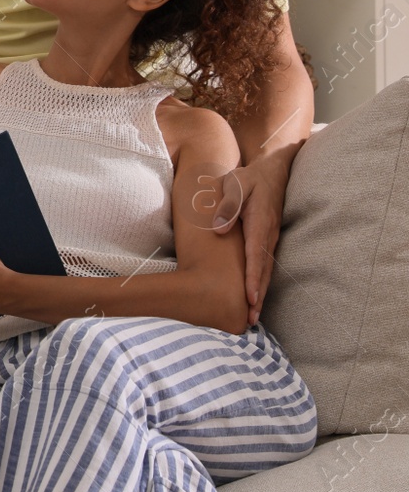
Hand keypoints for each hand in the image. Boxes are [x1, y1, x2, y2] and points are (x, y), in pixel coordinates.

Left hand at [212, 145, 296, 326]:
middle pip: (263, 271)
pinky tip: (255, 297)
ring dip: (261, 294)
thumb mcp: (235, 184)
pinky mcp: (267, 240)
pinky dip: (261, 283)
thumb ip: (227, 206)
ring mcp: (269, 239)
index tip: (250, 299)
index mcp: (258, 223)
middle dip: (258, 296)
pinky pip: (264, 265)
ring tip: (252, 316)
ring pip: (266, 271)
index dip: (253, 279)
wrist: (272, 171)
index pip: (255, 256)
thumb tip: (218, 230)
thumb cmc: (248, 177)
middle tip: (250, 320)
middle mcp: (267, 235)